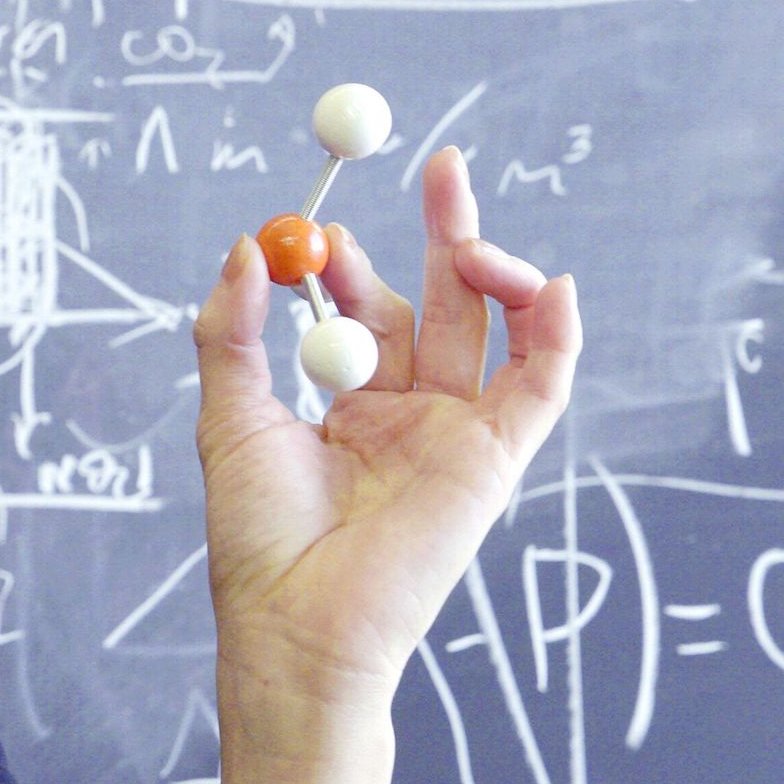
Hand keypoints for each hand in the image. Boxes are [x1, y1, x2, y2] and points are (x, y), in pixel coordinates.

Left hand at [191, 143, 584, 711]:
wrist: (295, 620)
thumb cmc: (256, 534)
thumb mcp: (230, 416)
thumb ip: (233, 332)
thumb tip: (242, 248)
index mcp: (347, 406)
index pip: (367, 310)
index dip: (356, 261)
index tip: (322, 228)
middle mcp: (408, 413)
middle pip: (442, 301)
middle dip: (446, 230)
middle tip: (445, 164)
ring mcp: (455, 433)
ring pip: (492, 329)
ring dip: (490, 269)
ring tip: (469, 235)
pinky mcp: (494, 458)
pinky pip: (541, 384)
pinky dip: (553, 334)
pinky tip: (549, 286)